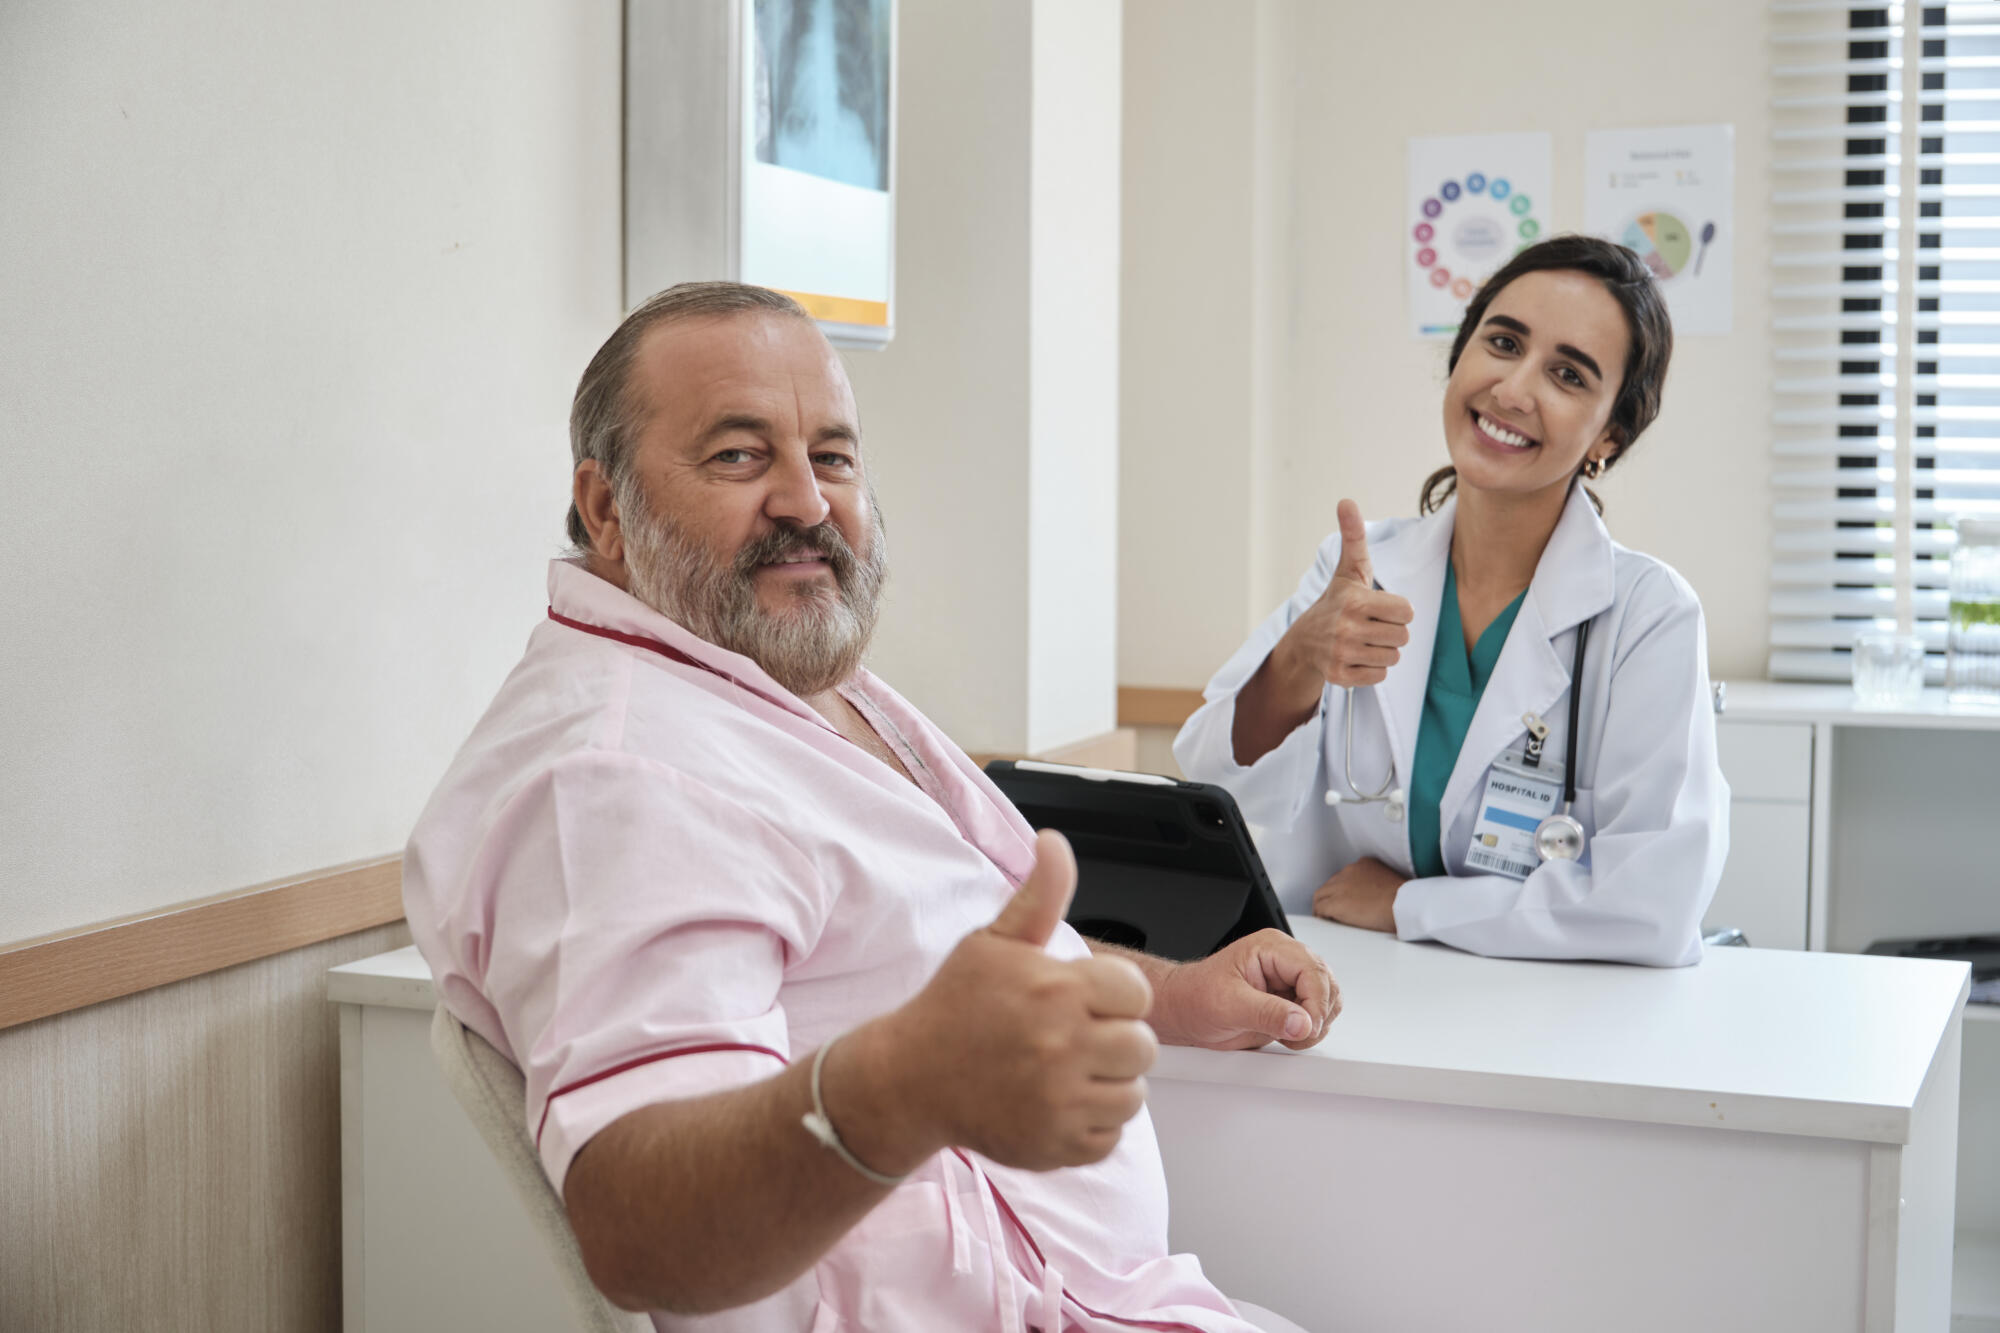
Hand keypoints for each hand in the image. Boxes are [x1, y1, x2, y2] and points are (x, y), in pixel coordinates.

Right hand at [889, 831, 1157, 1170]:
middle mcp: (1062, 1045)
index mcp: (1055, 990)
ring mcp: (1059, 1101)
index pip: (1136, 993)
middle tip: (1074, 1037)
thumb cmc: (955, 1006)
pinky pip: (1110, 1138)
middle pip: (1143, 1047)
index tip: (1081, 1000)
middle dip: (1115, 1039)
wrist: (908, 1078)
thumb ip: (1039, 894)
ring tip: (1067, 1071)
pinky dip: (1090, 1125)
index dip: (1113, 995)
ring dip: (1108, 1084)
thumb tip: (1055, 842)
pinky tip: (1057, 1103)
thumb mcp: (993, 941)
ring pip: (1133, 1095)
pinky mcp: (1054, 1145)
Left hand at [1152, 930, 1340, 1050]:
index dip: (1316, 1002)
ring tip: (1288, 1035)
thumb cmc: (1196, 997)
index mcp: (1272, 948)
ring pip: (1329, 1001)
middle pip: (1327, 985)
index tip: (1306, 1027)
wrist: (1184, 1012)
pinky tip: (1288, 1035)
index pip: (1313, 970)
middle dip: (1317, 1015)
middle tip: (1295, 1034)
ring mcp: (1290, 983)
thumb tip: (1302, 1022)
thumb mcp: (1228, 1005)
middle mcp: (1285, 962)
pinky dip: (1310, 1031)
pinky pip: (1317, 1016)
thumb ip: (1267, 1014)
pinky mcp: (1290, 1003)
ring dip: (1316, 1024)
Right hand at [1271, 500, 1415, 695]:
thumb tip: (1346, 501)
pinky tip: (1357, 657)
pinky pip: (1379, 675)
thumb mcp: (1349, 569)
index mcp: (1354, 600)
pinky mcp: (1340, 676)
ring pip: (1393, 657)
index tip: (1380, 607)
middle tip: (1372, 625)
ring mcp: (1341, 653)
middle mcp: (1346, 628)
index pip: (1407, 612)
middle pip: (1403, 636)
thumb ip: (1354, 536)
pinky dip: (1372, 668)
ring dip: (1383, 650)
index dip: (1398, 610)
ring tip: (1364, 640)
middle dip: (1391, 631)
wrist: (1304, 641)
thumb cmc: (1337, 601)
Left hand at [1312, 857, 1405, 932]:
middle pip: (1331, 884)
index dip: (1343, 889)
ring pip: (1321, 895)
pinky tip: (1327, 921)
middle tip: (1333, 909)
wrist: (1404, 905)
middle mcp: (1350, 871)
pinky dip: (1321, 915)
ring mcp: (1341, 886)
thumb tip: (1373, 897)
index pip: (1345, 876)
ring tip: (1327, 917)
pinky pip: (1320, 908)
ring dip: (1323, 905)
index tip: (1346, 898)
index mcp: (1364, 864)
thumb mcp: (1391, 882)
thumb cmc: (1405, 899)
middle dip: (1331, 896)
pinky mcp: (1336, 903)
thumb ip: (1377, 884)